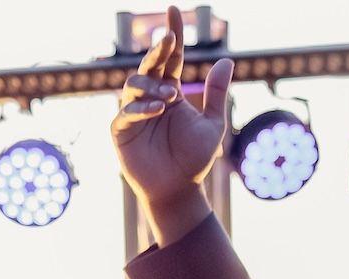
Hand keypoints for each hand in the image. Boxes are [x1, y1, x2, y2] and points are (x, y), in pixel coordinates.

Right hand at [112, 4, 232, 244]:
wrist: (178, 191)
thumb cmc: (194, 160)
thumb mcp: (213, 124)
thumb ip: (216, 94)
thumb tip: (227, 60)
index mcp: (171, 91)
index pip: (171, 58)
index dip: (173, 34)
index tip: (174, 10)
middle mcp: (150, 97)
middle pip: (150, 66)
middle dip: (157, 51)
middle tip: (167, 40)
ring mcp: (133, 113)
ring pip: (134, 85)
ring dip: (152, 85)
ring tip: (170, 96)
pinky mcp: (121, 132)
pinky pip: (125, 113)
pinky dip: (141, 109)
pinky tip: (158, 109)